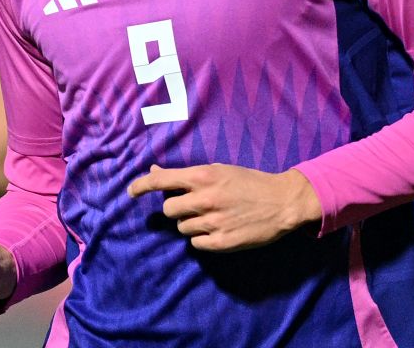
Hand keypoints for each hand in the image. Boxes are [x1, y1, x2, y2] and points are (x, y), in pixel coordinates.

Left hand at [127, 163, 321, 250]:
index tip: (131, 192)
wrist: (282, 202)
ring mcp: (213, 222)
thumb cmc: (249, 182)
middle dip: (177, 208)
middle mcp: (205, 199)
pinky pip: (196, 243)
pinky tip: (218, 229)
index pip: (161, 181)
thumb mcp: (218, 170)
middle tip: (193, 205)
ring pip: (183, 228)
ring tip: (213, 216)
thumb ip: (186, 175)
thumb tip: (154, 171)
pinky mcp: (222, 242)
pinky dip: (202, 238)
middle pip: (169, 209)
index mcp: (203, 176)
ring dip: (192, 223)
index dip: (141, 186)